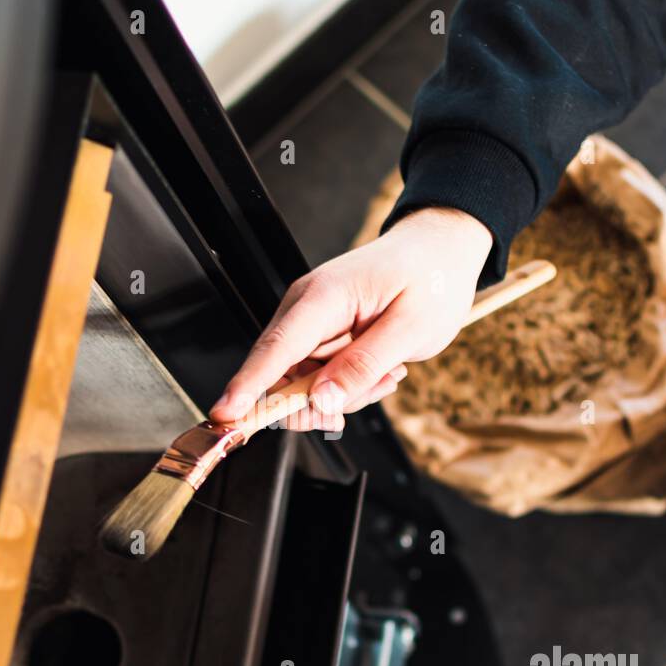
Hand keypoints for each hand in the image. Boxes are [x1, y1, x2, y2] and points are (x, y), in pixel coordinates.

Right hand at [209, 207, 491, 431]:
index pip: (276, 348)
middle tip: (371, 390)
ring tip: (388, 370)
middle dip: (317, 402)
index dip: (248, 385)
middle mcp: (306, 308)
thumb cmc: (430, 277)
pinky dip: (347, 386)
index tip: (226, 414)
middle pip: (281, 376)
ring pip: (301, 385)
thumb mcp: (411, 328)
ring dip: (343, 394)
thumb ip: (363, 367)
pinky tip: (379, 370)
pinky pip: (318, 379)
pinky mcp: (319, 336)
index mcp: (325, 296)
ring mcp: (309, 323)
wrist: (439, 251)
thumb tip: (322, 402)